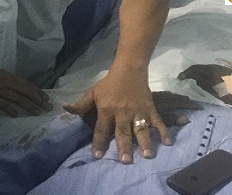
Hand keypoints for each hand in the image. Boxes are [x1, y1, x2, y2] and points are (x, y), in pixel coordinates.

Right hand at [0, 64, 51, 116]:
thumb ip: (3, 81)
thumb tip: (14, 91)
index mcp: (4, 74)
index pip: (25, 83)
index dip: (36, 90)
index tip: (46, 97)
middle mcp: (3, 80)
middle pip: (24, 90)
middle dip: (38, 99)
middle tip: (48, 107)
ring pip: (16, 97)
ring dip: (28, 105)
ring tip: (37, 112)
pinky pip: (1, 103)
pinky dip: (10, 109)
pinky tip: (15, 115)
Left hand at [62, 70, 197, 162]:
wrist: (129, 69)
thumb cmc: (109, 84)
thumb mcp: (92, 93)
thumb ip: (81, 104)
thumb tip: (64, 107)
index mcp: (107, 109)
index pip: (101, 128)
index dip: (99, 142)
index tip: (97, 156)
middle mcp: (122, 112)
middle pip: (122, 131)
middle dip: (124, 146)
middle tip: (125, 161)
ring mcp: (138, 111)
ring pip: (141, 128)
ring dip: (145, 142)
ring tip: (147, 155)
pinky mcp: (150, 108)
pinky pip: (157, 121)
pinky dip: (163, 131)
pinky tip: (167, 142)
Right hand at [177, 64, 231, 108]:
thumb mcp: (215, 91)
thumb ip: (202, 84)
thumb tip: (192, 78)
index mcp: (213, 69)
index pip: (194, 68)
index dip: (185, 73)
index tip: (179, 79)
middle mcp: (218, 67)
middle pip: (201, 68)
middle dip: (192, 74)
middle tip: (185, 82)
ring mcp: (224, 70)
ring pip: (207, 71)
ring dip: (200, 76)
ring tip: (194, 84)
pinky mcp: (229, 75)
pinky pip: (214, 74)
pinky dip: (207, 78)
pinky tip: (206, 86)